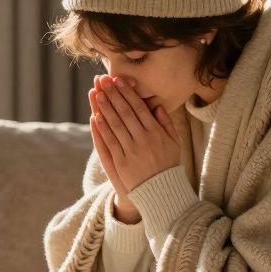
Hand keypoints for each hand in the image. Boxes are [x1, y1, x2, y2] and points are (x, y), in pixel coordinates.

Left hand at [90, 74, 180, 194]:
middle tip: (103, 81)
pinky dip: (102, 129)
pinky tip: (96, 117)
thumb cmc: (168, 164)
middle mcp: (144, 140)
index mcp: (156, 133)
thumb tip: (156, 105)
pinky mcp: (121, 162)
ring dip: (105, 108)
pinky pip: (110, 142)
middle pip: (125, 113)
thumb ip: (166, 123)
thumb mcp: (174, 142)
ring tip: (96, 94)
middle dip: (113, 95)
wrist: (161, 191)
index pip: (139, 108)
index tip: (118, 80)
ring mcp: (131, 151)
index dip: (127, 93)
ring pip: (116, 125)